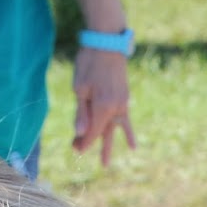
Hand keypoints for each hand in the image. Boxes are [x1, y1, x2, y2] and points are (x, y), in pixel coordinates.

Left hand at [70, 47, 134, 166]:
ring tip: (106, 164)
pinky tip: (133, 145)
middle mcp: (115, 109)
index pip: (92, 133)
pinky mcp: (124, 98)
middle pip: (101, 132)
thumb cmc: (89, 63)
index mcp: (102, 107)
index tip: (74, 148)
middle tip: (80, 156)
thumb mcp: (80, 88)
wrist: (108, 42)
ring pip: (113, 128)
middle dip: (92, 144)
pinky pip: (125, 120)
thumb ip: (81, 113)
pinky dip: (127, 132)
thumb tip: (80, 134)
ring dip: (108, 144)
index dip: (83, 143)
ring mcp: (122, 104)